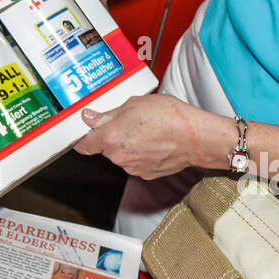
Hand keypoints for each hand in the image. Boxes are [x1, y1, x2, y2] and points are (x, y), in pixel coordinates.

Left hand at [74, 93, 213, 179]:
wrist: (195, 138)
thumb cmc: (170, 118)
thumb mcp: (134, 104)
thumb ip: (109, 114)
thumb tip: (91, 117)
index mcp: (111, 138)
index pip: (84, 145)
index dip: (82, 138)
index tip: (84, 132)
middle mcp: (119, 157)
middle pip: (105, 148)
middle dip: (112, 136)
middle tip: (127, 122)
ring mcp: (132, 168)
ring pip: (122, 155)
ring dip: (128, 145)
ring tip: (146, 130)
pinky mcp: (146, 174)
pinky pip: (136, 162)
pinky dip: (141, 153)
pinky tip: (153, 141)